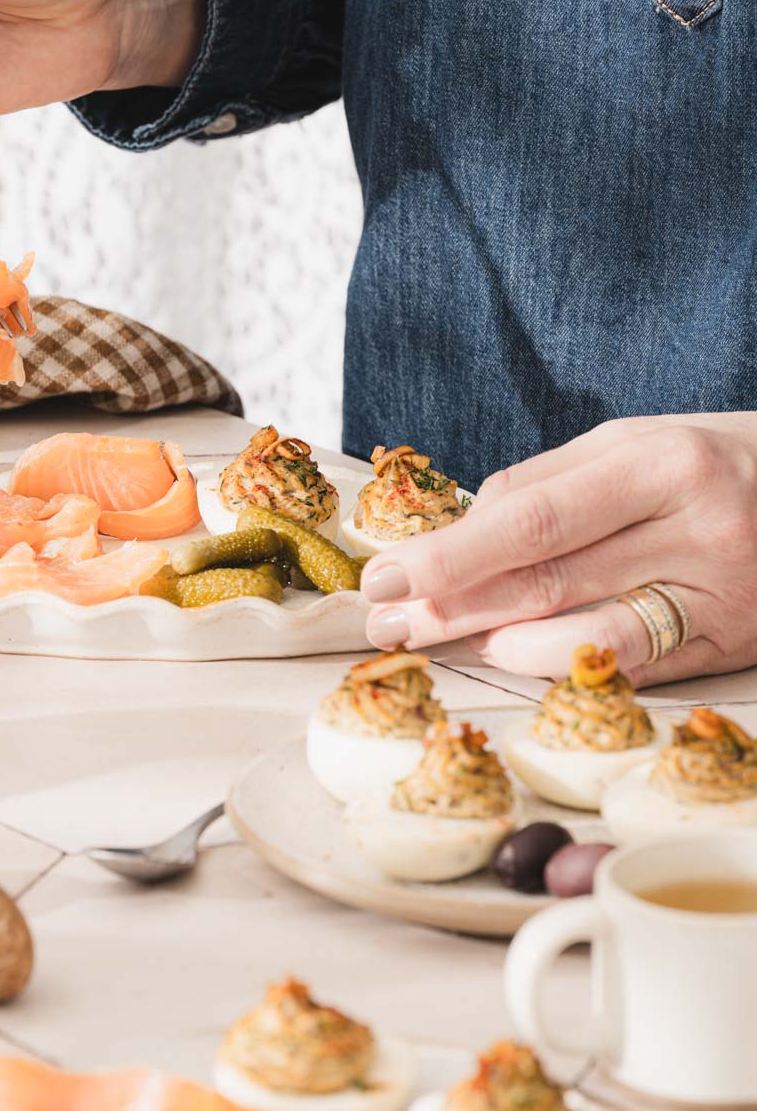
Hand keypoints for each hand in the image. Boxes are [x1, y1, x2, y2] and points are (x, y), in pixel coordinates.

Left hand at [360, 414, 756, 684]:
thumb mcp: (636, 444)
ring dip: (498, 644)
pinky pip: (632, 667)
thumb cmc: (711, 463)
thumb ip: (548, 483)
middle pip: (548, 580)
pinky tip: (513, 657)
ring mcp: (715, 596)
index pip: (532, 518)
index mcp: (662, 464)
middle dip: (452, 604)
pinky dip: (561, 665)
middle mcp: (694, 530)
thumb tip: (462, 529)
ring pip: (587, 635)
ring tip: (438, 638)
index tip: (387, 573)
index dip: (450, 553)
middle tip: (387, 619)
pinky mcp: (727, 646)